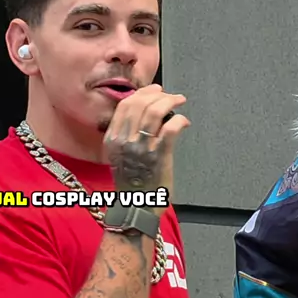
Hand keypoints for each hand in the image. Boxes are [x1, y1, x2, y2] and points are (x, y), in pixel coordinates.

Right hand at [103, 85, 189, 214]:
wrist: (136, 207)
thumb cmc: (131, 181)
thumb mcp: (119, 155)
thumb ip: (125, 134)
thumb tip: (143, 110)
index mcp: (112, 139)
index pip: (125, 106)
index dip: (142, 93)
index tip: (154, 91)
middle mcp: (124, 141)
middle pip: (140, 104)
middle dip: (158, 95)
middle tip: (171, 96)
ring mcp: (141, 148)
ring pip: (155, 112)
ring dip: (170, 102)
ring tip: (179, 102)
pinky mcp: (158, 157)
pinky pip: (170, 129)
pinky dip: (179, 120)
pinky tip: (184, 122)